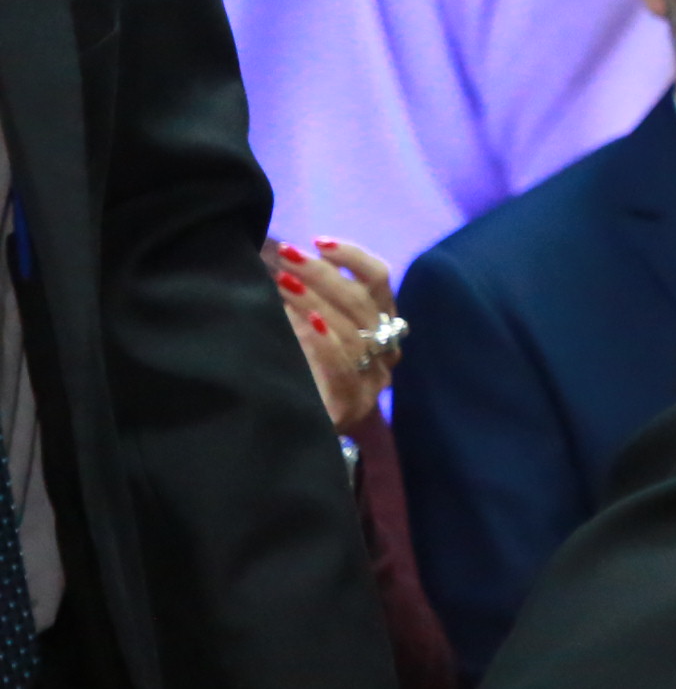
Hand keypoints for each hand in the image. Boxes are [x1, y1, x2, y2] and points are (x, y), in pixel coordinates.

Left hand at [266, 236, 399, 436]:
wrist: (295, 447)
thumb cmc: (304, 379)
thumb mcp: (311, 334)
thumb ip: (309, 300)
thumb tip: (277, 254)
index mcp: (382, 328)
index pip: (380, 282)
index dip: (352, 257)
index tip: (319, 241)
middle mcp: (385, 352)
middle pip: (362, 302)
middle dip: (322, 274)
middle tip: (285, 256)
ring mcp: (371, 382)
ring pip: (352, 330)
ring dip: (315, 300)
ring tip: (281, 281)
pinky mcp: (351, 406)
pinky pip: (342, 366)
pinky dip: (323, 340)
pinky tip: (302, 321)